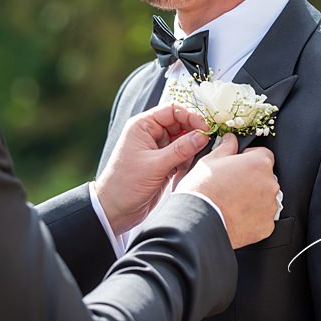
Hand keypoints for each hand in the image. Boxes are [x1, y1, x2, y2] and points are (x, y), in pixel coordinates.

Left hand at [96, 103, 210, 234]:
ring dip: (190, 150)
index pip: (172, 110)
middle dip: (193, 134)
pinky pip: (181, 156)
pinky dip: (186, 162)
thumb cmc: (126, 184)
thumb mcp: (156, 165)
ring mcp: (157, 149)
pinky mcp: (162, 163)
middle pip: (180, 124)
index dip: (190, 116)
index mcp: (143, 126)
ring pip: (183, 141)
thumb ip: (181, 149)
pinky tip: (183, 173)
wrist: (115, 210)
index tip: (205, 128)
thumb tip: (203, 136)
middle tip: (206, 143)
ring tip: (188, 163)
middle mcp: (150, 134)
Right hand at [177, 133, 279, 247]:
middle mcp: (270, 184)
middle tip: (232, 184)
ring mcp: (269, 206)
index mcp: (259, 163)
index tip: (239, 164)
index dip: (249, 157)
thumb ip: (226, 147)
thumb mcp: (210, 160)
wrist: (199, 220)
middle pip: (265, 177)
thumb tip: (230, 139)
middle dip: (252, 179)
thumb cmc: (203, 189)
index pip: (264, 154)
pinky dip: (253, 217)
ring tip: (232, 201)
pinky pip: (263, 217)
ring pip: (265, 197)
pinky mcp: (266, 226)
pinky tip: (236, 214)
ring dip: (254, 198)